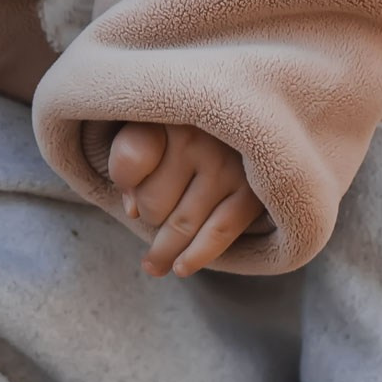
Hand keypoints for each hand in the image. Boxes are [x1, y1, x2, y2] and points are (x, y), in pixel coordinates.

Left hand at [108, 122, 264, 275]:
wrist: (257, 115)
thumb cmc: (194, 124)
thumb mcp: (155, 119)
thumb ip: (131, 151)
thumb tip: (132, 210)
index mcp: (168, 113)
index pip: (130, 161)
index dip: (124, 184)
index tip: (133, 193)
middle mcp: (198, 136)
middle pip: (152, 202)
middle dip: (148, 217)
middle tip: (154, 216)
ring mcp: (227, 165)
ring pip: (181, 223)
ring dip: (163, 249)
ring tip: (154, 265)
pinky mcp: (253, 192)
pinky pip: (218, 232)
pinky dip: (197, 255)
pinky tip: (180, 268)